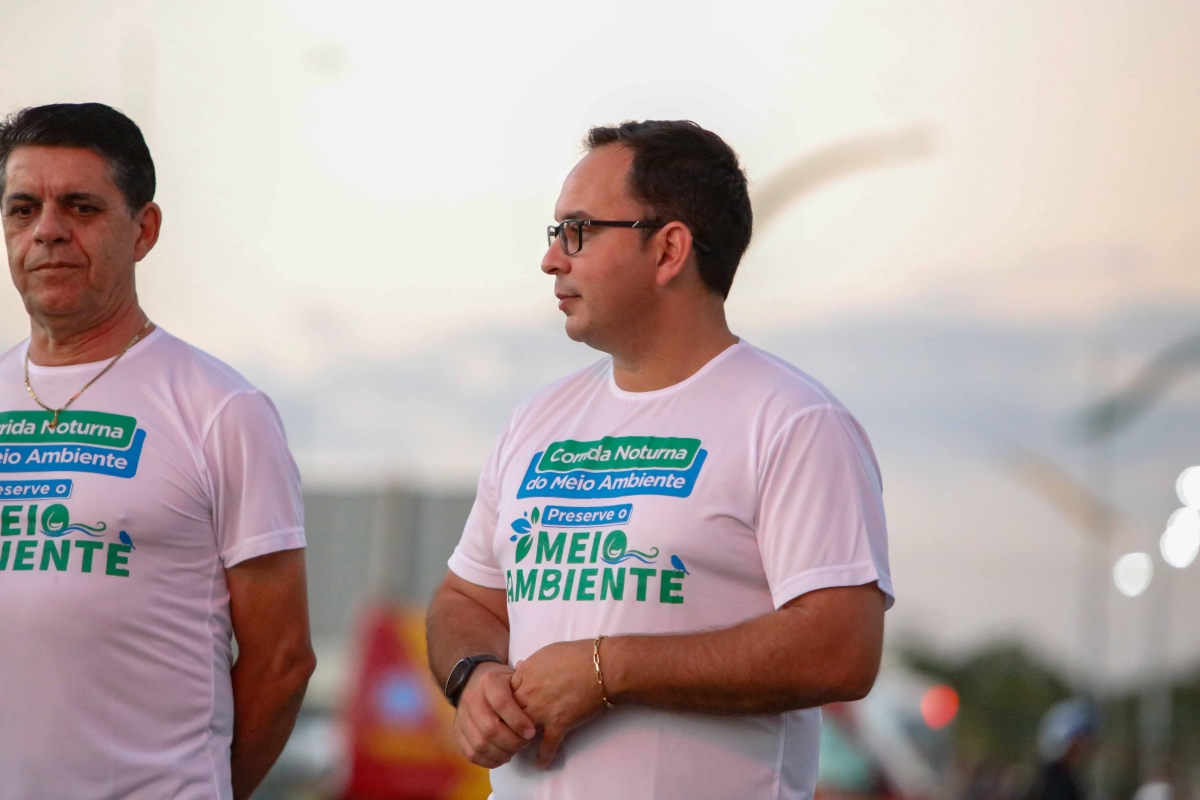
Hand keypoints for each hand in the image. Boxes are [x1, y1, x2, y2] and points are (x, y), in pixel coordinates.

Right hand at [453, 662, 536, 767]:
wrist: (475, 679)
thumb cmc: (503, 682)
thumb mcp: (515, 676)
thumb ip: (527, 690)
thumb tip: (540, 711)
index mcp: (488, 681)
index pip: (502, 703)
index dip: (518, 721)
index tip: (531, 732)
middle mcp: (471, 698)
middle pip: (490, 729)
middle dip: (511, 742)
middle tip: (524, 744)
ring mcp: (461, 716)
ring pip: (480, 744)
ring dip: (501, 753)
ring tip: (514, 751)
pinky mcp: (457, 731)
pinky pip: (471, 753)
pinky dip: (488, 761)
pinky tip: (502, 757)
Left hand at [511, 640, 607, 768]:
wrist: (601, 667)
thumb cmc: (577, 655)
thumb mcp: (546, 653)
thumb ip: (530, 663)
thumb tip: (519, 666)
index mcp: (525, 675)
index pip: (504, 693)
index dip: (503, 703)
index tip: (504, 710)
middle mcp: (529, 694)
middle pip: (508, 714)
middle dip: (506, 724)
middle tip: (506, 732)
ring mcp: (543, 711)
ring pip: (521, 731)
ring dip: (519, 741)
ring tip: (518, 748)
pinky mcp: (559, 723)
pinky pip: (547, 745)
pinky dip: (543, 757)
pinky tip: (540, 764)